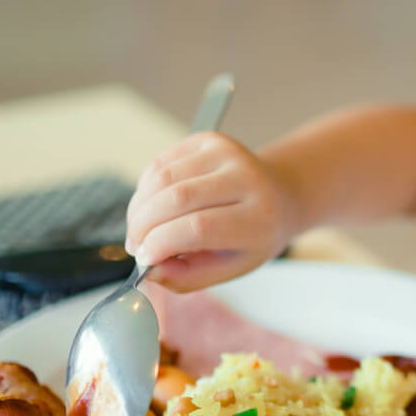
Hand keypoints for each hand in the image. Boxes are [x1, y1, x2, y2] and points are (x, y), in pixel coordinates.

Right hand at [125, 132, 298, 291]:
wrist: (280, 196)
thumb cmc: (254, 236)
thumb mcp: (230, 266)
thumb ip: (188, 276)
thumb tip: (149, 270)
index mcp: (259, 218)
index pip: (199, 227)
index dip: (160, 243)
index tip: (143, 259)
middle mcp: (247, 179)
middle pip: (176, 198)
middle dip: (142, 225)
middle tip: (135, 245)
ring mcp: (228, 154)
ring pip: (163, 177)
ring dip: (139, 207)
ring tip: (141, 228)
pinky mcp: (210, 140)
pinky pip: (161, 162)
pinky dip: (146, 188)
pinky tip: (154, 205)